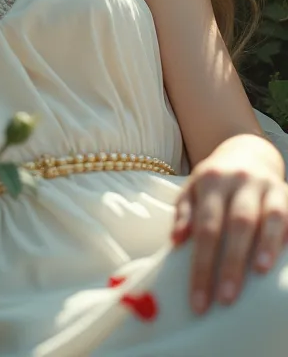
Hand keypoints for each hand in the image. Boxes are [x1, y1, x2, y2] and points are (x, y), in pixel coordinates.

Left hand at [171, 139, 287, 315]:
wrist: (247, 152)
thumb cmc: (215, 181)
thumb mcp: (192, 190)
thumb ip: (184, 213)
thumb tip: (176, 241)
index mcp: (211, 181)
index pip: (205, 227)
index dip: (201, 265)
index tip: (198, 301)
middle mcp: (240, 181)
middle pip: (237, 223)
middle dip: (231, 263)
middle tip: (225, 299)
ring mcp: (266, 186)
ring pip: (270, 216)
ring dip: (266, 245)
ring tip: (260, 273)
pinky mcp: (286, 192)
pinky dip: (286, 236)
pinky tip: (282, 259)